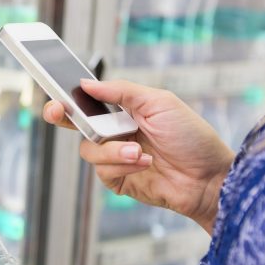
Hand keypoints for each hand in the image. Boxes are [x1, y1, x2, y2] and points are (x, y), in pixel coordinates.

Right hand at [43, 79, 235, 232]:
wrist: (208, 178)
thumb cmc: (192, 137)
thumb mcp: (159, 102)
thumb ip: (121, 91)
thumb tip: (86, 84)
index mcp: (125, 111)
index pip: (89, 102)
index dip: (69, 98)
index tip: (56, 94)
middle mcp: (116, 134)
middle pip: (77, 125)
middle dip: (63, 117)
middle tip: (57, 112)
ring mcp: (116, 157)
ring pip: (89, 150)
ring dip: (113, 150)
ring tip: (140, 152)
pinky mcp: (118, 180)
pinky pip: (102, 171)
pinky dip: (122, 166)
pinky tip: (144, 164)